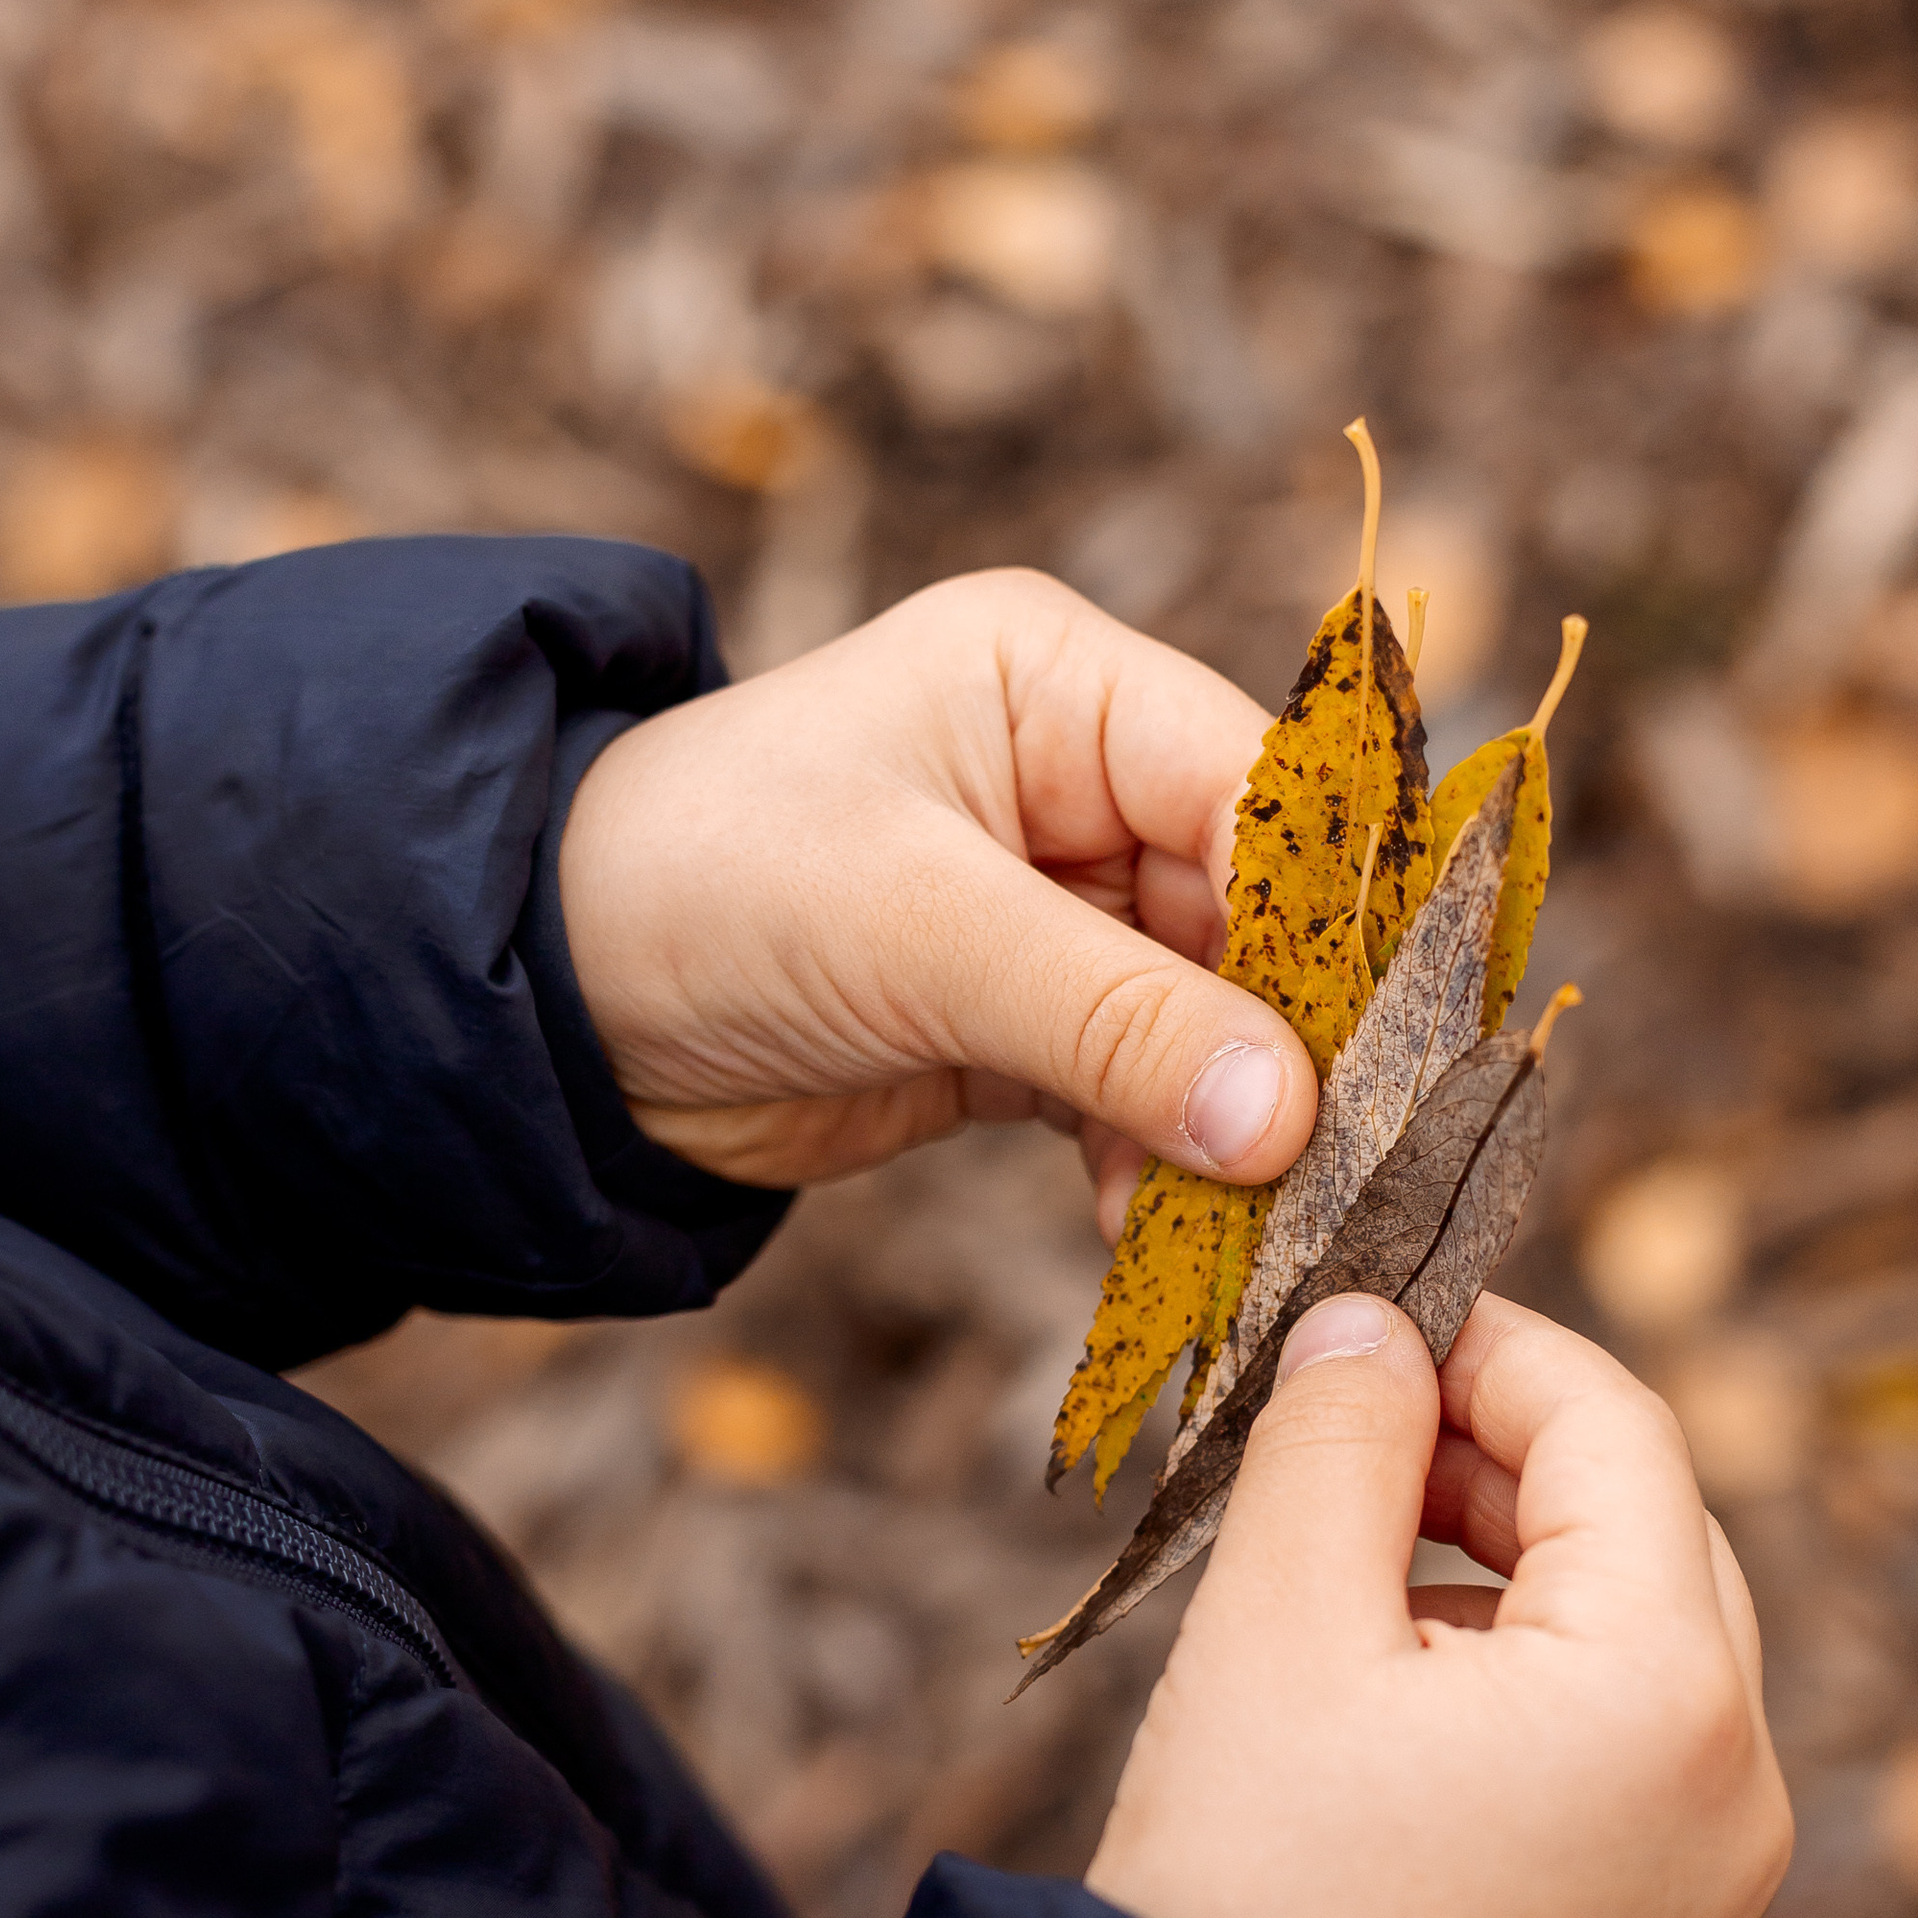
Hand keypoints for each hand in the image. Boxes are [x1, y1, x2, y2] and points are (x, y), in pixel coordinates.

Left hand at [558, 572, 1314, 1218]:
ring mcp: (1055, 909)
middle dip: (1284, 1042)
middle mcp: (1077, 782)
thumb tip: (1284, 1117)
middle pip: (1256, 913)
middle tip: (1325, 1168)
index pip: (1263, 786)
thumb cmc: (703, 888)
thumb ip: (1108, 1019)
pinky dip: (1157, 1161)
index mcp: (1059, 686)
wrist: (543, 1007)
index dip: (1329, 917)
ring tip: (1240, 1223)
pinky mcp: (1021, 1022)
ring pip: (1208, 1018)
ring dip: (1225, 1122)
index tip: (1373, 1053)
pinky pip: (1139, 1091)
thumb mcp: (915, 931)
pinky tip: (1153, 1231)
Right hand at [1087, 1290, 1793, 1917]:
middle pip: (1651, 1538)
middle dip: (1498, 1461)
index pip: (1620, 1432)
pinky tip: (1383, 1699)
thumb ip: (1334, 1442)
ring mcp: (1713, 1889)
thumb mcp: (1274, 1628)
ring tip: (1337, 1567)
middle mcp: (1741, 1791)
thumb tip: (1367, 1323)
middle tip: (1344, 1428)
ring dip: (1502, 1574)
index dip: (1491, 1346)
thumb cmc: (1252, 1904)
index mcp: (1674, 1692)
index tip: (1369, 1316)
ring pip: (1636, 1651)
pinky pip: (1622, 1764)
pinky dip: (1520, 1691)